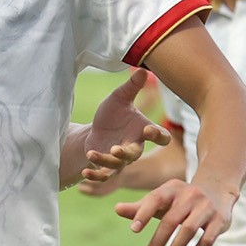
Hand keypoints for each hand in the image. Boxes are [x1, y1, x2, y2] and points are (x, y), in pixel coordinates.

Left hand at [80, 70, 170, 186]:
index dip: (157, 136)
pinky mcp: (107, 168)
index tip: (148, 129)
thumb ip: (132, 87)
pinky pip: (104, 175)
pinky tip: (85, 171)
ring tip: (93, 153)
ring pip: (117, 165)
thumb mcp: (120, 98)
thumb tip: (143, 70)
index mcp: (142, 131)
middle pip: (135, 154)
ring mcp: (121, 160)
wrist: (97, 130)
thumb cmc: (114, 114)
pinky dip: (95, 175)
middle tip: (117, 149)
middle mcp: (134, 147)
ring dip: (106, 161)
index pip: (160, 137)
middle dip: (126, 153)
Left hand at [115, 178, 233, 245]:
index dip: (144, 213)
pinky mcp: (219, 220)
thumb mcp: (161, 200)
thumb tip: (116, 209)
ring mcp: (206, 207)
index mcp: (172, 188)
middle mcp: (190, 195)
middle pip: (171, 220)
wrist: (217, 191)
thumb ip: (140, 207)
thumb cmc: (180, 200)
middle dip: (158, 242)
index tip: (133, 230)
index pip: (155, 199)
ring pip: (189, 231)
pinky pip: (207, 240)